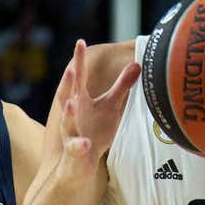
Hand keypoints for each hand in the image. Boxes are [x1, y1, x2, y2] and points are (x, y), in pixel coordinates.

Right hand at [57, 40, 139, 164]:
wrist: (79, 162)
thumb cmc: (94, 131)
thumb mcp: (110, 107)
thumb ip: (121, 86)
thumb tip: (137, 64)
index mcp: (81, 99)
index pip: (79, 77)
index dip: (79, 60)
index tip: (80, 42)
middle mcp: (72, 113)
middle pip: (68, 95)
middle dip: (69, 82)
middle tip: (71, 67)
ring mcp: (71, 132)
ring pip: (67, 121)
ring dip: (68, 112)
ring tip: (71, 102)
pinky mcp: (74, 151)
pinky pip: (76, 148)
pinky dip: (79, 145)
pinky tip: (85, 143)